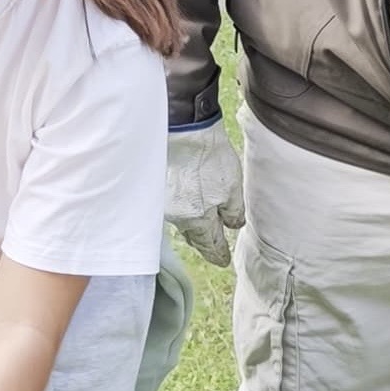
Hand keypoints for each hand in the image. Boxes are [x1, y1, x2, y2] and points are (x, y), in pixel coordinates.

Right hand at [166, 121, 244, 266]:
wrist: (182, 129)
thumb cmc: (208, 158)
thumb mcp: (231, 187)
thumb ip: (233, 211)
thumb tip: (233, 225)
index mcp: (197, 219)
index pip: (209, 244)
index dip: (218, 254)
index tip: (222, 261)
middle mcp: (176, 216)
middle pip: (192, 236)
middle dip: (203, 242)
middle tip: (212, 247)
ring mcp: (164, 202)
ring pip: (180, 220)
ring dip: (191, 224)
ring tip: (199, 224)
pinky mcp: (156, 186)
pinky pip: (171, 206)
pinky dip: (181, 208)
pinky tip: (185, 203)